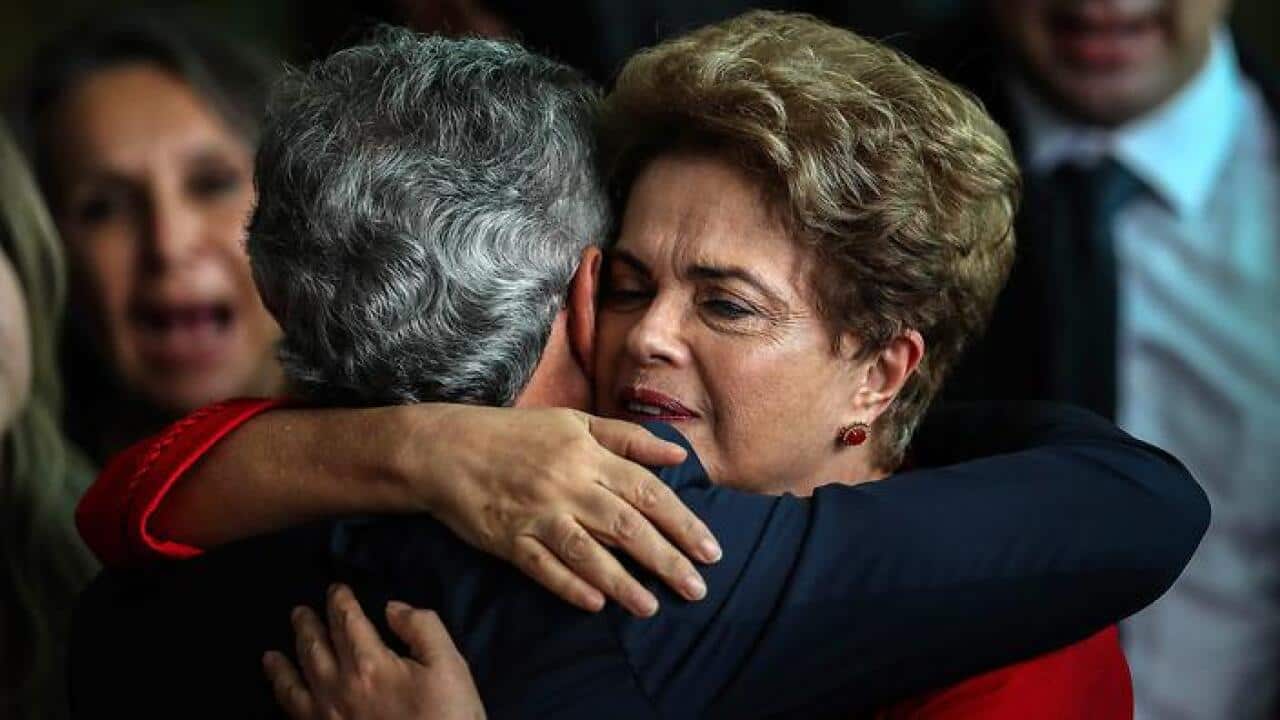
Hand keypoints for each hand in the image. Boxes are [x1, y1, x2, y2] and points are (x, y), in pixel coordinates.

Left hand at [264, 584, 483, 719]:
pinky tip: (280, 691)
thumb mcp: (450, 666)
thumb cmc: (447, 716)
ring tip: (272, 653)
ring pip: (296, 682)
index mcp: (370, 664)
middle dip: (307, 626)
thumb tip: (392, 609)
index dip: (341, 602)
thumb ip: (422, 628)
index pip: (348, 622)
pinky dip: (282, 696)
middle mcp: (339, 688)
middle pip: (315, 648)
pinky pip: (294, 712)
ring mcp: (328, 716)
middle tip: (299, 612)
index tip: (335, 589)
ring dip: (284, 662)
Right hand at [392, 405, 720, 616]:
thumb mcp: (574, 422)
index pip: (647, 491)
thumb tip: (679, 455)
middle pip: (626, 526)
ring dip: (622, 583)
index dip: (682, 522)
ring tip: (652, 608)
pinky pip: (543, 567)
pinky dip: (570, 585)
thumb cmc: (516, 434)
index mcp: (587, 455)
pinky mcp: (508, 540)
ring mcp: (537, 515)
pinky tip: (596, 604)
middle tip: (697, 589)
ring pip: (587, 552)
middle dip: (666, 560)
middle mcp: (567, 485)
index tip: (710, 550)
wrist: (447, 448)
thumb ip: (628, 439)